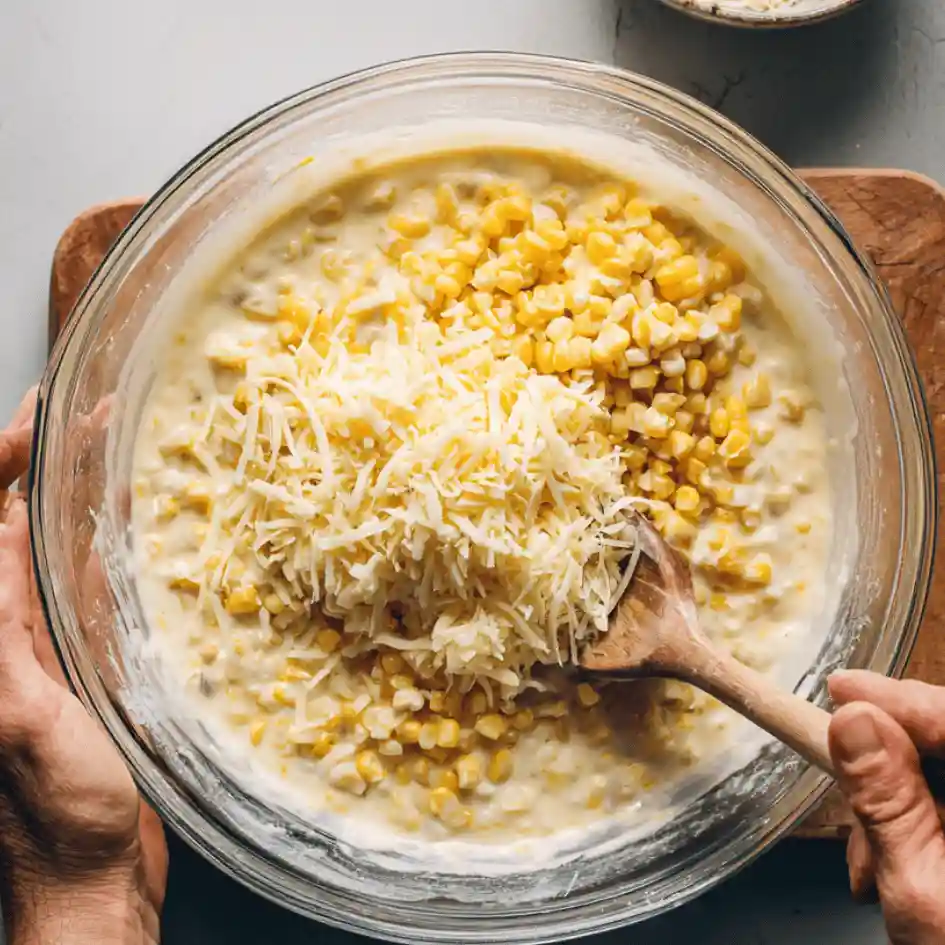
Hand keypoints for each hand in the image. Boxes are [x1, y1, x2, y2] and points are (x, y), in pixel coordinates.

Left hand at [0, 390, 167, 944]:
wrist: (90, 871)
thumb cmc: (52, 811)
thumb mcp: (18, 718)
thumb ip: (3, 637)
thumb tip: (0, 547)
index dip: (1, 467)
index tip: (39, 419)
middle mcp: (4, 629)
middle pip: (11, 526)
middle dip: (40, 464)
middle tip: (81, 412)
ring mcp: (42, 644)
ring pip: (52, 550)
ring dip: (76, 496)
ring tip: (110, 448)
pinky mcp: (79, 662)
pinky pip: (87, 587)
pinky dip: (105, 546)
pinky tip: (133, 524)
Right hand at [829, 669, 944, 944]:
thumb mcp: (920, 889)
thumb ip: (887, 803)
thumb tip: (854, 723)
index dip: (900, 699)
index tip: (843, 689)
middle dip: (890, 757)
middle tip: (842, 777)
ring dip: (898, 798)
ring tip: (867, 858)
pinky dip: (920, 819)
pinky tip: (895, 857)